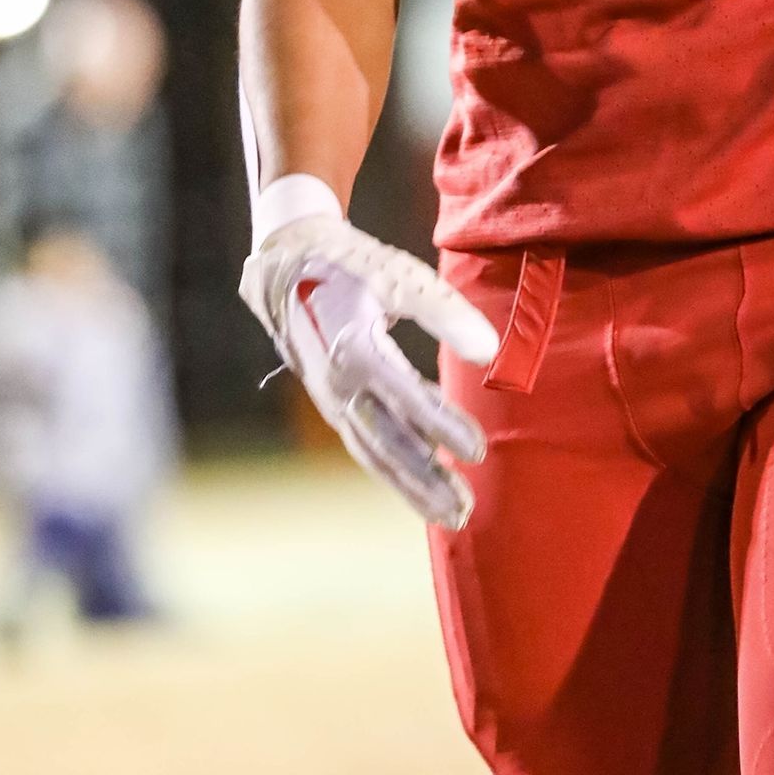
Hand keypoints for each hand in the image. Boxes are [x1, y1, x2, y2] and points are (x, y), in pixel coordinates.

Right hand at [239, 205, 498, 529]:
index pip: (406, 397)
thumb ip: (443, 311)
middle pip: (386, 443)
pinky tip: (419, 482)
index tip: (479, 452)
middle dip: (425, 480)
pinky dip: (392, 468)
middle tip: (464, 511)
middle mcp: (337, 384)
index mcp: (353, 350)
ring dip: (410, 485)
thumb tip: (489, 351)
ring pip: (373, 451)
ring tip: (451, 514)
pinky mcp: (332, 401)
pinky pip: (364, 443)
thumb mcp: (394, 274)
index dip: (442, 425)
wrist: (284, 260)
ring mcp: (330, 398)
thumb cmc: (348, 264)